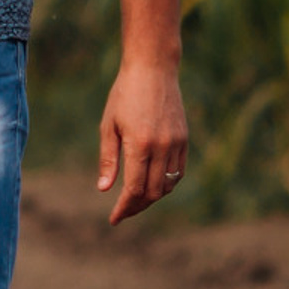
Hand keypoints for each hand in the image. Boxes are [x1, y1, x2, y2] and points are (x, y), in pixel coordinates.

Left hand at [98, 59, 187, 223]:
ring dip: (152, 197)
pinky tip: (152, 185)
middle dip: (137, 207)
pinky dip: (166, 184)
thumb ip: (108, 159)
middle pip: (153, 192)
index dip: (124, 208)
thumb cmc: (124, 95)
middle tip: (122, 212)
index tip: (114, 218)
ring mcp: (176, 143)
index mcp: (140, 145)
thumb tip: (104, 190)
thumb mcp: (108, 126)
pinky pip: (179, 172)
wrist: (153, 70)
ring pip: (168, 185)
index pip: (134, 189)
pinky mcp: (184, 139)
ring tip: (135, 201)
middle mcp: (162, 147)